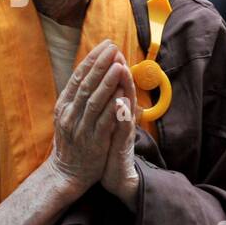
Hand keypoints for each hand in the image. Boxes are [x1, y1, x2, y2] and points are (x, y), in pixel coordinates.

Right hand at [47, 40, 127, 195]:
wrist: (66, 173)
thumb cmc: (71, 142)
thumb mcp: (67, 116)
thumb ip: (77, 97)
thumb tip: (89, 72)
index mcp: (64, 105)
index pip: (78, 77)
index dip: (92, 59)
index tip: (105, 45)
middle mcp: (69, 114)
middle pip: (86, 84)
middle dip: (100, 64)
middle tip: (113, 47)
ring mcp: (80, 128)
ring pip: (94, 101)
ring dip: (107, 82)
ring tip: (118, 65)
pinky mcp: (93, 142)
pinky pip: (104, 122)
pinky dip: (112, 108)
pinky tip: (121, 96)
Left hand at [100, 59, 139, 210]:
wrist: (116, 176)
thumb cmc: (109, 147)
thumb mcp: (106, 123)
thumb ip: (105, 104)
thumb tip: (100, 85)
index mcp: (115, 111)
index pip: (114, 85)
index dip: (109, 67)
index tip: (106, 48)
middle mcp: (122, 118)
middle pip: (122, 89)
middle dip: (117, 70)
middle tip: (115, 51)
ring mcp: (124, 130)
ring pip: (125, 105)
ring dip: (123, 87)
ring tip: (121, 68)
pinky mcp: (123, 145)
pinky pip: (123, 128)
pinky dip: (122, 115)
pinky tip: (121, 103)